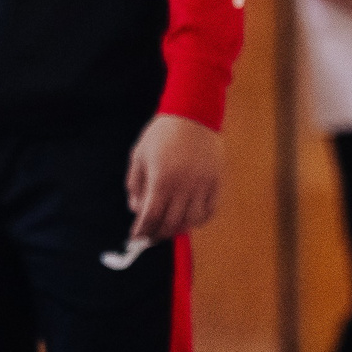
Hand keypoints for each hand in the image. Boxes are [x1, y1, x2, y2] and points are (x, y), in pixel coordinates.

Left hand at [126, 113, 223, 242]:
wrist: (192, 113)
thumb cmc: (161, 134)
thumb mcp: (139, 156)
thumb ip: (135, 186)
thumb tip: (136, 210)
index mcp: (162, 179)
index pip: (151, 216)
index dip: (142, 231)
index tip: (136, 237)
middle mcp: (184, 185)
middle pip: (170, 223)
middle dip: (157, 234)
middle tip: (150, 237)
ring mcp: (203, 184)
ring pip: (191, 220)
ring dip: (177, 229)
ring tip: (168, 229)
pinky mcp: (216, 181)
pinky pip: (209, 210)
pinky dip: (198, 220)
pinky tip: (188, 219)